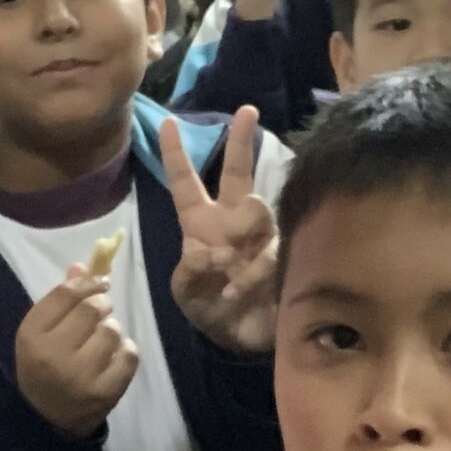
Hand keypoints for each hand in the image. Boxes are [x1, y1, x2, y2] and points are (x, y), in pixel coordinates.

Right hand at [14, 271, 138, 436]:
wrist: (47, 419)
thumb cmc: (42, 367)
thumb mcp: (39, 333)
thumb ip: (60, 300)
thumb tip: (84, 267)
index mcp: (32, 336)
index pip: (65, 294)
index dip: (87, 282)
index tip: (99, 282)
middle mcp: (54, 354)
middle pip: (92, 308)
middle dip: (102, 304)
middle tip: (101, 311)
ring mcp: (81, 376)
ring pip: (113, 330)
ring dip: (112, 330)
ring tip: (102, 341)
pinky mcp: (105, 392)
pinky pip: (129, 355)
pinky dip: (125, 352)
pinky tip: (112, 358)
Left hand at [163, 108, 278, 355]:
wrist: (238, 339)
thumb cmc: (207, 309)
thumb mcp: (184, 292)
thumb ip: (188, 270)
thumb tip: (209, 250)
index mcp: (200, 224)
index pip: (185, 183)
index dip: (176, 155)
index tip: (168, 123)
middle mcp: (232, 222)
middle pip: (238, 173)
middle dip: (241, 141)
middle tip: (247, 111)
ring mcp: (259, 237)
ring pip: (257, 208)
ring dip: (240, 232)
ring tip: (227, 265)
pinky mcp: (281, 257)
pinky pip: (266, 254)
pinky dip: (248, 276)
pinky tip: (235, 294)